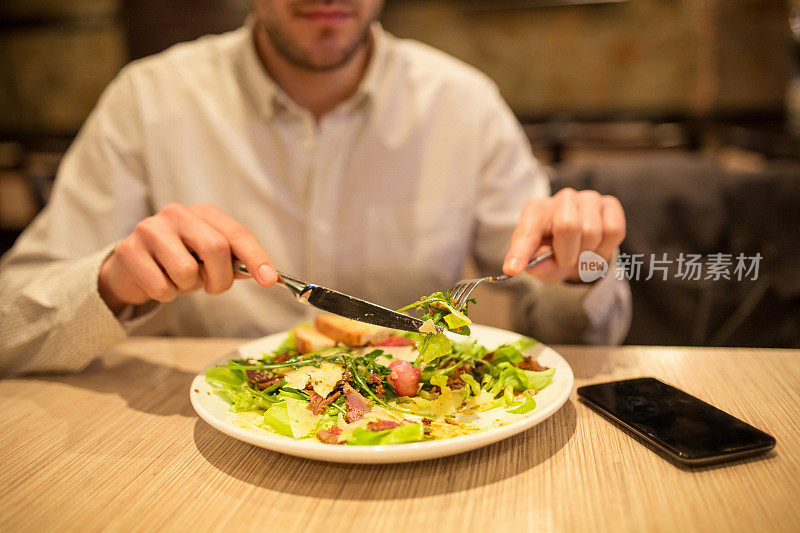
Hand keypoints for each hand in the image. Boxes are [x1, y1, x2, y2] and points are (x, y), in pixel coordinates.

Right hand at [98, 203, 277, 313]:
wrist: (132, 268)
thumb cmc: (178, 262)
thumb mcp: (209, 260)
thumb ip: (235, 263)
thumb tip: (268, 275)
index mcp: (204, 212)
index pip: (237, 234)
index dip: (256, 258)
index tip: (270, 280)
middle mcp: (177, 213)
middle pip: (216, 248)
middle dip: (220, 279)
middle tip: (212, 288)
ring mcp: (150, 229)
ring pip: (187, 271)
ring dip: (188, 288)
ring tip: (178, 280)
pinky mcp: (129, 250)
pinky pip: (161, 286)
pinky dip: (166, 295)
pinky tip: (158, 282)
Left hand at [502, 188, 625, 282]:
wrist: (579, 244)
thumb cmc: (553, 251)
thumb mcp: (540, 263)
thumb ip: (537, 266)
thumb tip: (536, 266)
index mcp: (535, 211)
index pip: (527, 232)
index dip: (520, 252)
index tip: (512, 269)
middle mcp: (562, 198)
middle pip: (568, 226)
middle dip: (568, 254)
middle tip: (566, 262)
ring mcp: (588, 198)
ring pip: (593, 231)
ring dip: (588, 254)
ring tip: (581, 255)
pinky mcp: (610, 204)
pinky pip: (614, 231)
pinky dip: (605, 249)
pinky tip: (596, 247)